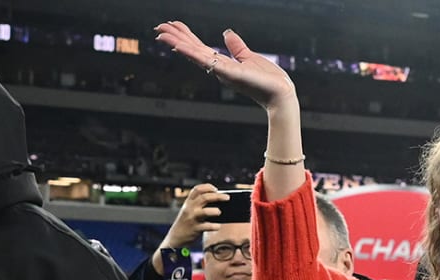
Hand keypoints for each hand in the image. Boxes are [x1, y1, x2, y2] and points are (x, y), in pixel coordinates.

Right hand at [154, 21, 296, 113]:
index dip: (185, 36)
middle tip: (158, 27)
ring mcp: (222, 71)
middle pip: (193, 50)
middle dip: (176, 38)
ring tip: (161, 34)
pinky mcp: (229, 73)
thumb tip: (227, 33)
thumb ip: (236, 46)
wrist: (281, 93)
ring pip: (195, 54)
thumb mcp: (249, 56)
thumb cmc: (268, 79)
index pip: (199, 47)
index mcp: (223, 64)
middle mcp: (219, 68)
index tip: (172, 26)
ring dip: (178, 43)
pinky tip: (179, 46)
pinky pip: (208, 62)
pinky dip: (192, 54)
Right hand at [161, 184, 226, 248]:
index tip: (216, 189)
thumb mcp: (189, 210)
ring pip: (205, 211)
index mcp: (188, 202)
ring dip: (215, 211)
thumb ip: (199, 205)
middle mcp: (189, 208)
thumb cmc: (187, 223)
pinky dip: (215, 226)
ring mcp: (192, 218)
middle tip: (227, 197)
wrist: (175, 237)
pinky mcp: (195, 229)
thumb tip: (219, 201)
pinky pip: (207, 226)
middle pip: (205, 198)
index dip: (207, 187)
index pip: (197, 189)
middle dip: (218, 196)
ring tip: (219, 212)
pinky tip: (218, 226)